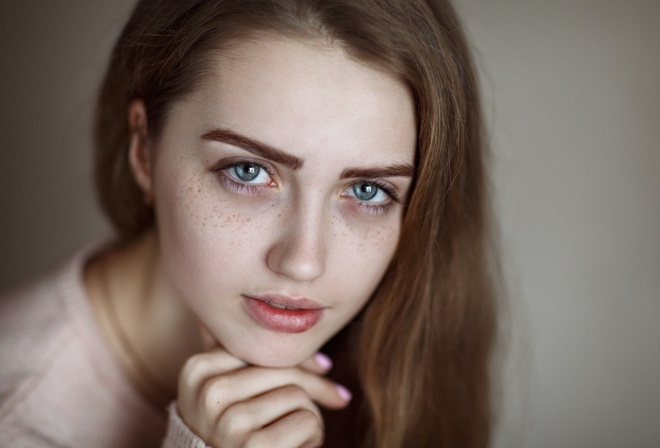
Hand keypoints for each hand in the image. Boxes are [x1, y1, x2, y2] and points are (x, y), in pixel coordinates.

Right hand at [177, 348, 350, 447]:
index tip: (325, 366)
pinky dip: (314, 436)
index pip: (260, 348)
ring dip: (311, 417)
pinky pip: (307, 420)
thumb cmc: (228, 437)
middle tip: (338, 397)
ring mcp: (227, 421)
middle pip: (283, 368)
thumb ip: (235, 357)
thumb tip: (274, 310)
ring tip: (294, 436)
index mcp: (197, 370)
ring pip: (298, 394)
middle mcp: (208, 393)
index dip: (297, 357)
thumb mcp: (220, 394)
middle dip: (315, 386)